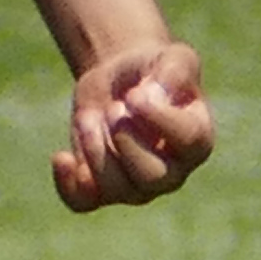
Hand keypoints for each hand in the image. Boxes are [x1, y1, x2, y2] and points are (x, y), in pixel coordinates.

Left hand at [55, 39, 214, 208]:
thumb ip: (174, 71)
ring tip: (89, 118)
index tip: (135, 94)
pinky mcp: (101, 187)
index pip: (189, 141)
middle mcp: (173, 170)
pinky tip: (62, 156)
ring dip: (94, 149)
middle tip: (113, 109)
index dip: (157, 117)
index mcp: (198, 139)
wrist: (120, 79)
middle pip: (152, 178)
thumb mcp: (173, 57)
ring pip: (116, 189)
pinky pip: (83, 202)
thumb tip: (148, 99)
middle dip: (123, 140)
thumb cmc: (153, 69)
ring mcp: (137, 185)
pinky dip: (67, 184)